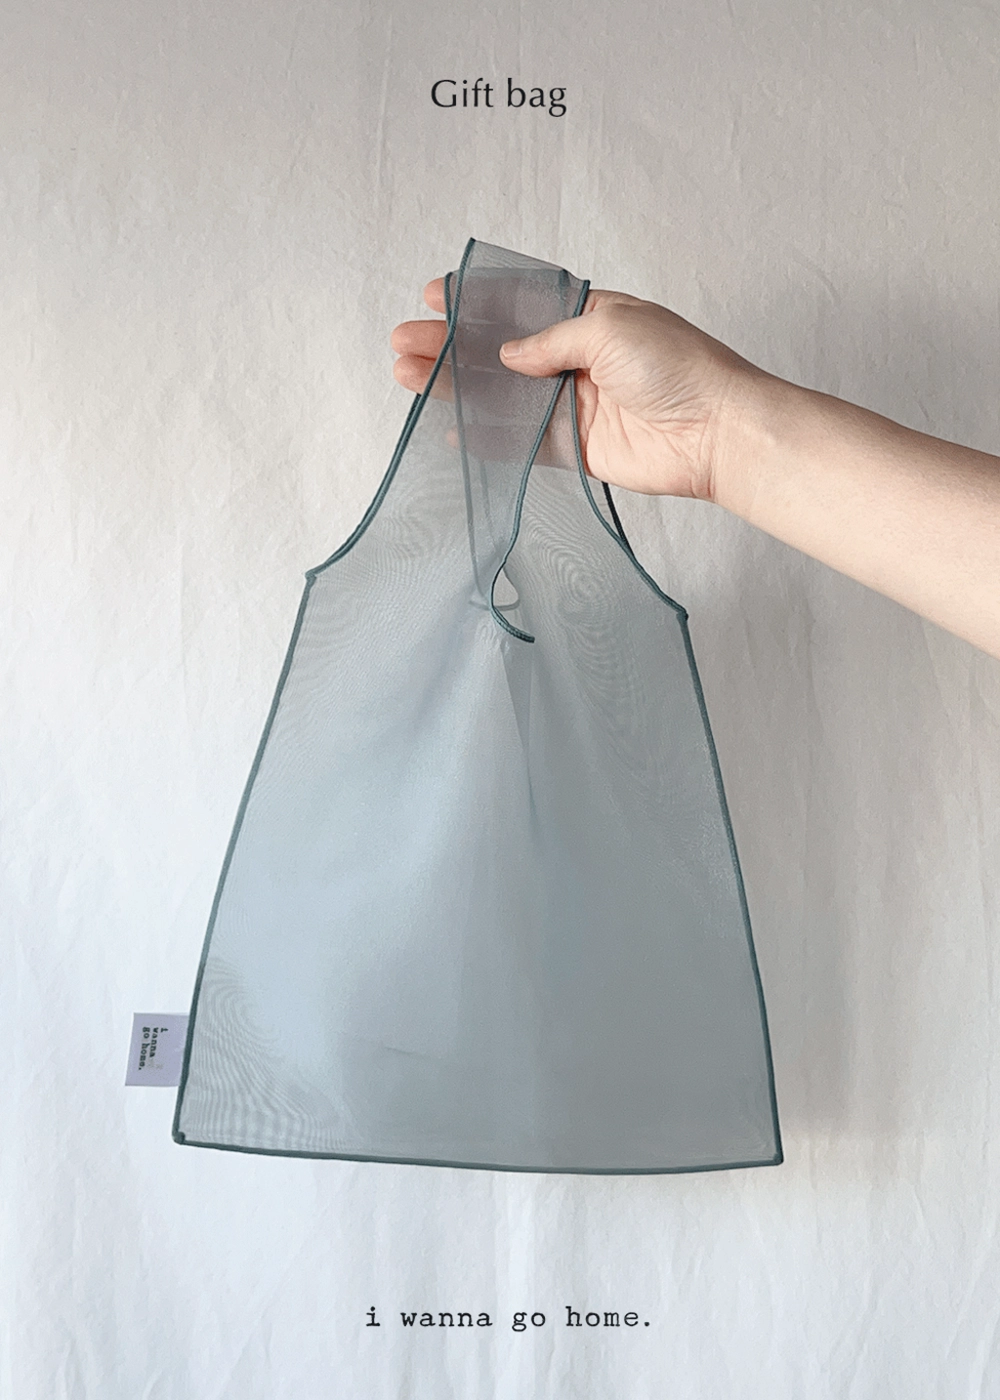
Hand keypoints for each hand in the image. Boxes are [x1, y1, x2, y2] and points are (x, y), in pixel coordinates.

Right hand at [391, 278, 766, 500]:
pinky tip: (446, 428)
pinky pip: (518, 442)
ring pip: (500, 396)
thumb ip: (550, 340)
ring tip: (407, 377)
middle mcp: (576, 359)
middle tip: (404, 342)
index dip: (477, 301)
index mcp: (588, 317)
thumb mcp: (609, 328)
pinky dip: (482, 437)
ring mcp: (570, 405)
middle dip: (450, 346)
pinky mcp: (573, 449)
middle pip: (499, 352)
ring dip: (455, 388)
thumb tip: (507, 356)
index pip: (520, 305)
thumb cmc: (678, 367)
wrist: (715, 432)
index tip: (435, 297)